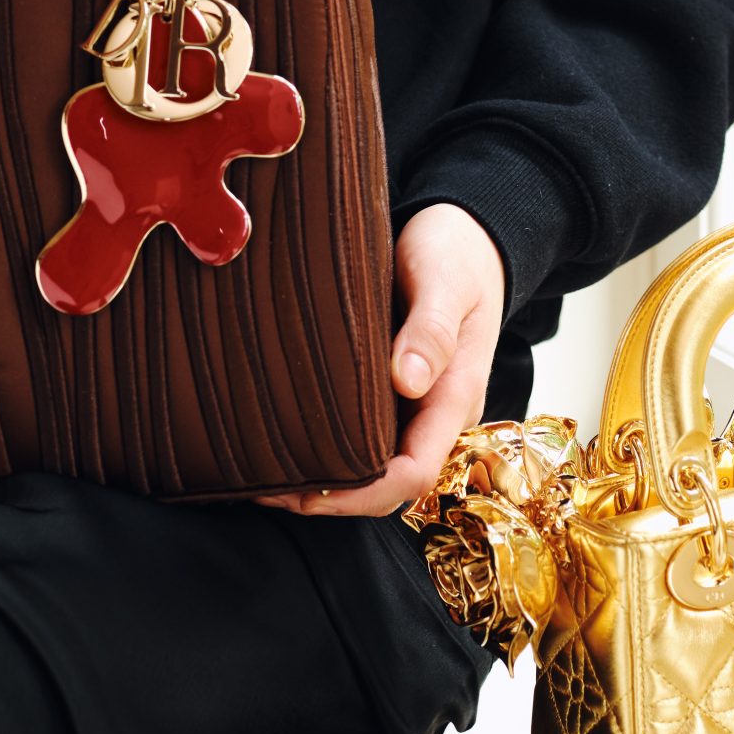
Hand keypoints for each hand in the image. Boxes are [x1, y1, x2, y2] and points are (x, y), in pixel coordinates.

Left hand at [254, 202, 505, 517]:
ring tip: (265, 474)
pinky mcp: (395, 390)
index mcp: (454, 396)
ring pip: (374, 465)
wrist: (469, 235)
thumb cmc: (456, 253)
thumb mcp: (447, 280)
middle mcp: (435, 412)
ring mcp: (416, 404)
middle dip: (331, 497)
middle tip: (265, 487)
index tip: (308, 490)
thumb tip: (407, 381)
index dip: (362, 493)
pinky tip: (286, 438)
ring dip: (326, 479)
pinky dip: (328, 447)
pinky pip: (364, 435)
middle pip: (388, 485)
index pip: (413, 473)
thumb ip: (431, 329)